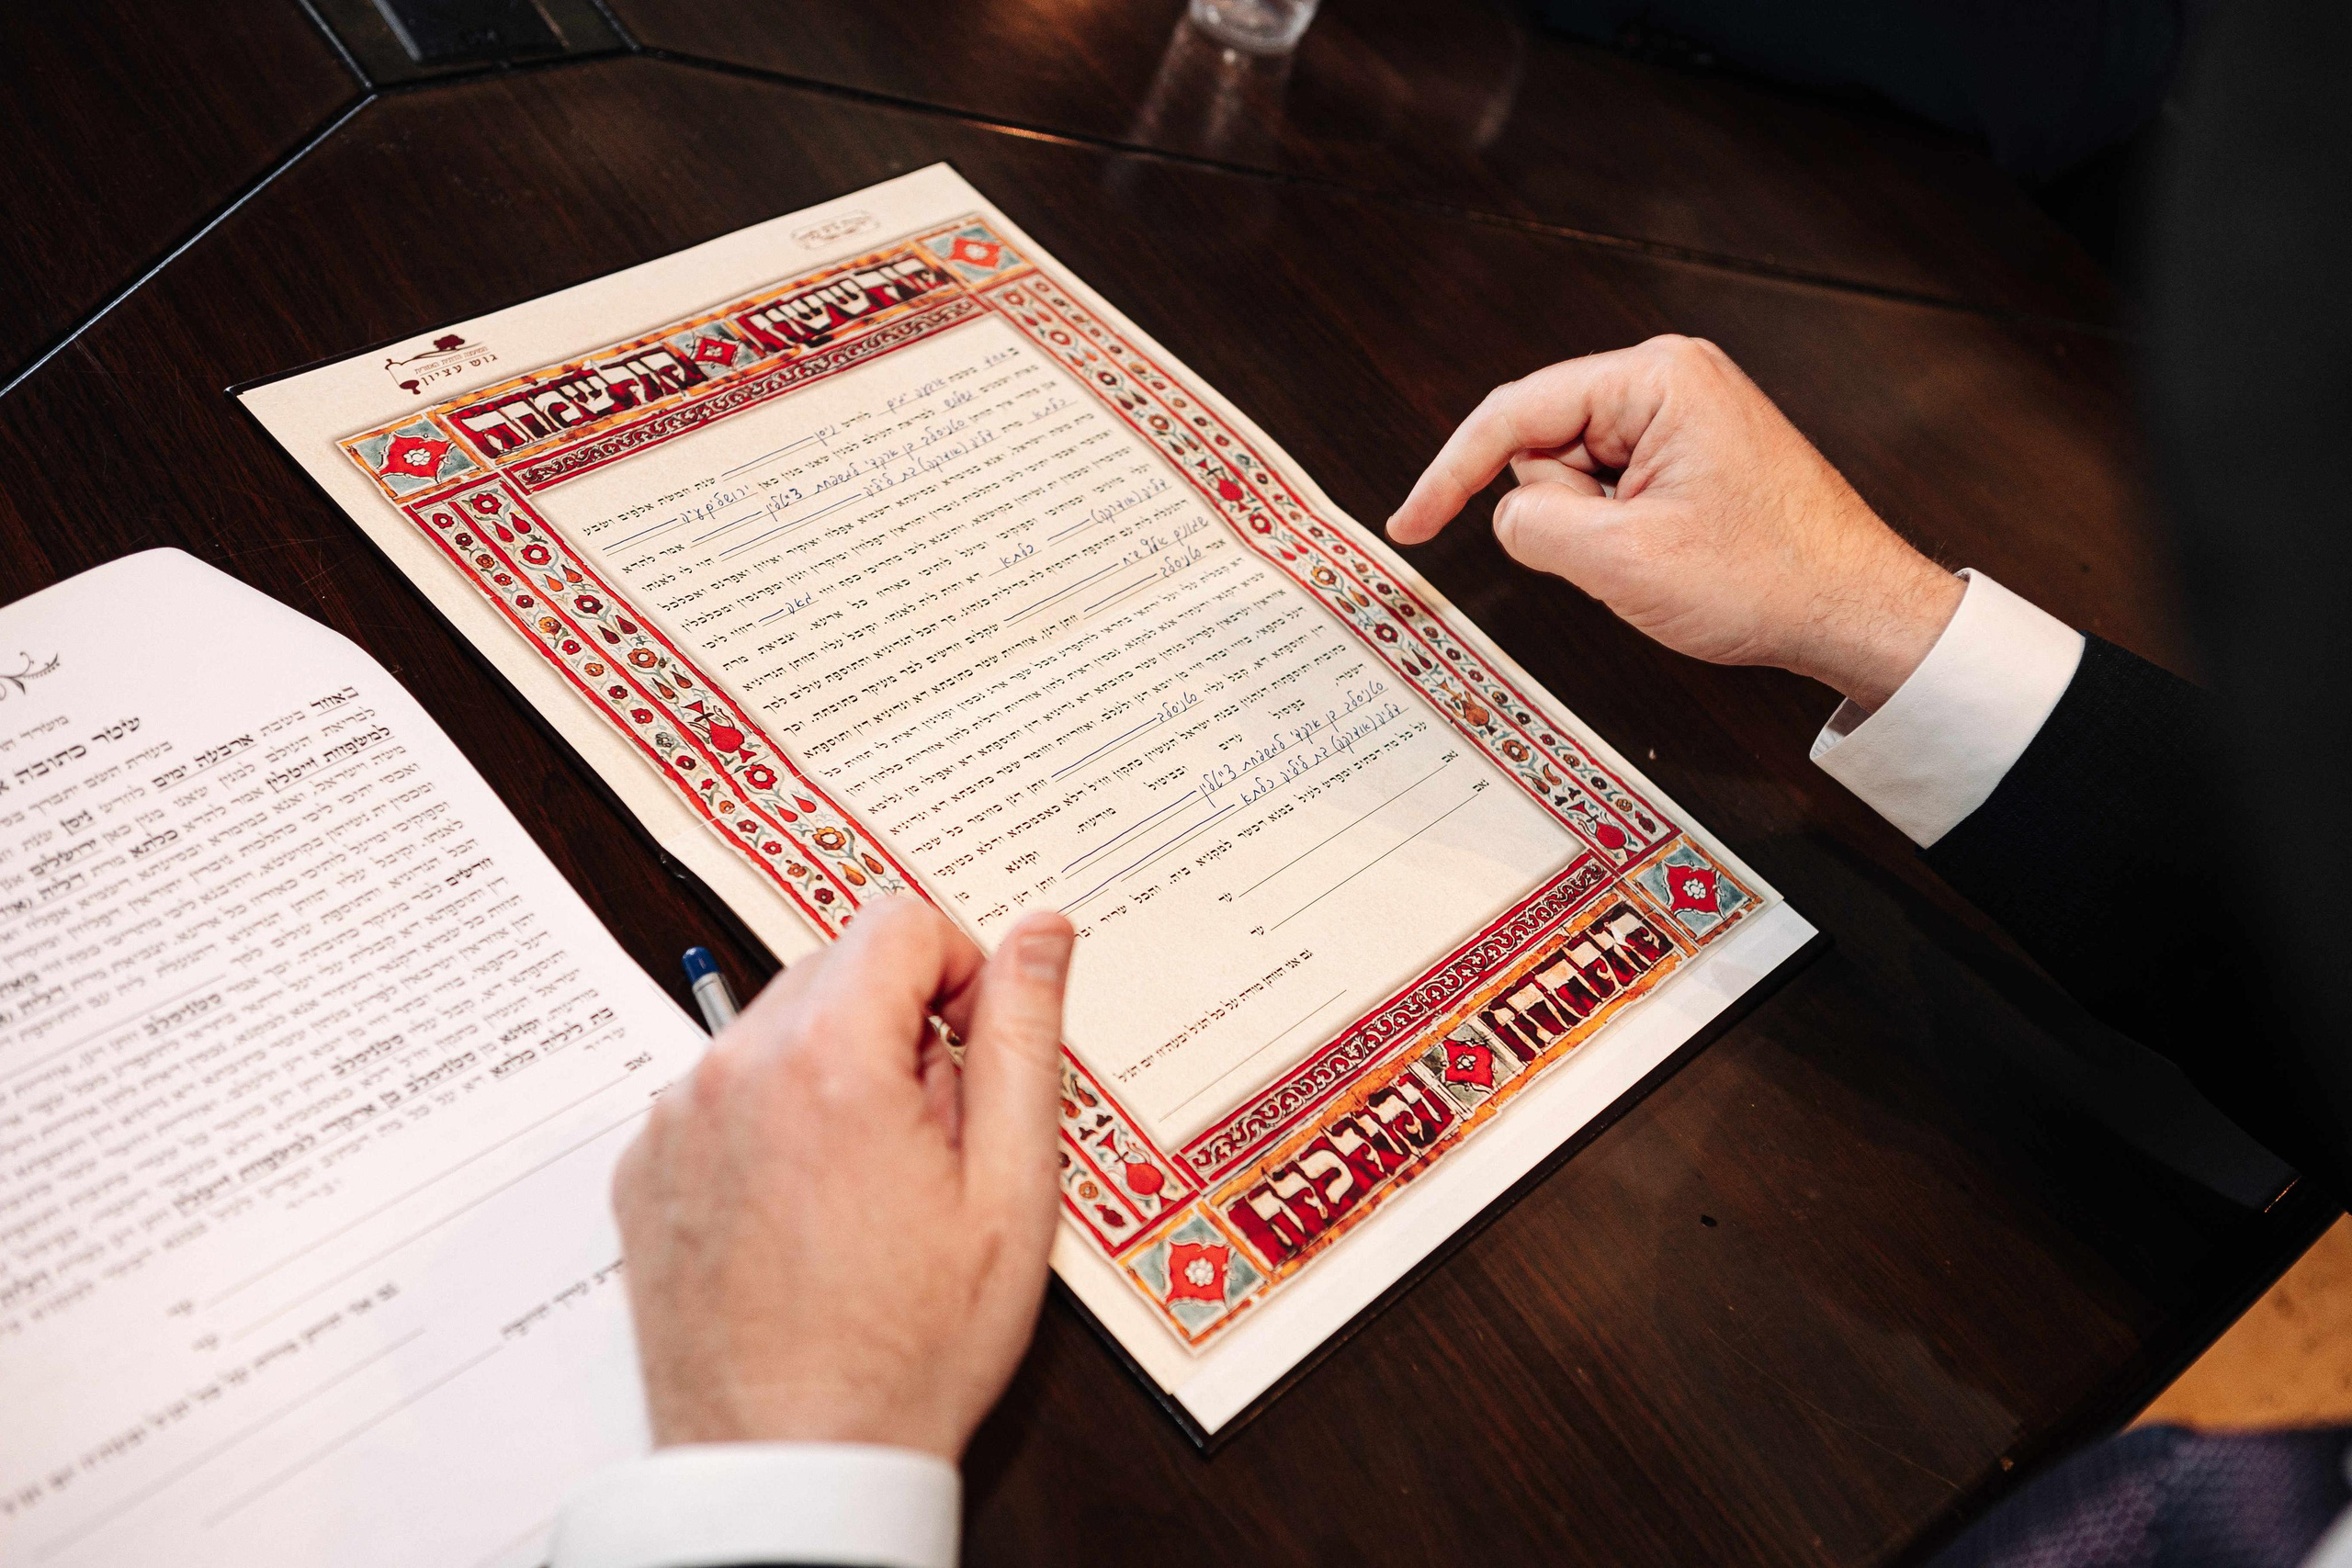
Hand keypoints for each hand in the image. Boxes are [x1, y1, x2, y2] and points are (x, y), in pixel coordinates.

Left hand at [612, 898, 1074, 1459]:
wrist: (793, 1465)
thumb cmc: (906, 1351)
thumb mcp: (1012, 1191)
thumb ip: (1025, 1039)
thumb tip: (1042, 937)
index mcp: (828, 1061)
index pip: (901, 920)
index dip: (964, 971)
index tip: (979, 1045)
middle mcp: (734, 1072)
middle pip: (837, 965)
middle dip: (901, 1024)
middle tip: (937, 1137)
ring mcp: (677, 1122)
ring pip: (778, 1027)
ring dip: (836, 1070)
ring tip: (874, 1187)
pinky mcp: (646, 1169)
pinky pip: (725, 1091)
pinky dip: (775, 1119)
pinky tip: (813, 1211)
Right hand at [1387, 335, 1963, 711]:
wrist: (1859, 611)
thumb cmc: (1773, 579)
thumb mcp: (1623, 562)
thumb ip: (1534, 526)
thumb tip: (1505, 515)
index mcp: (1656, 379)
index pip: (1515, 412)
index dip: (1450, 471)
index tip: (1410, 523)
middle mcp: (1670, 381)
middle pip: (1545, 442)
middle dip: (1561, 511)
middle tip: (1624, 554)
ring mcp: (1684, 416)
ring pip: (1576, 475)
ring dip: (1595, 530)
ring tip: (1663, 557)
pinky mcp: (1692, 454)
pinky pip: (1613, 491)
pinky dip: (1620, 533)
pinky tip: (1672, 555)